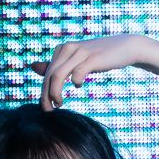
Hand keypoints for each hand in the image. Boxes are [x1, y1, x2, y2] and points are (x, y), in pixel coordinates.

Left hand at [30, 35, 149, 110]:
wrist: (125, 47)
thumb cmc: (99, 57)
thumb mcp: (76, 60)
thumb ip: (56, 65)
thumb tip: (33, 67)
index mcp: (62, 49)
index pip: (47, 74)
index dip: (43, 91)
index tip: (47, 107)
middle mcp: (68, 48)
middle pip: (50, 75)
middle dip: (45, 95)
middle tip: (48, 110)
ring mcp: (80, 52)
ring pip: (58, 75)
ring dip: (55, 93)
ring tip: (59, 104)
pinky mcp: (92, 58)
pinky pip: (77, 73)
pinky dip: (75, 82)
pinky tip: (78, 85)